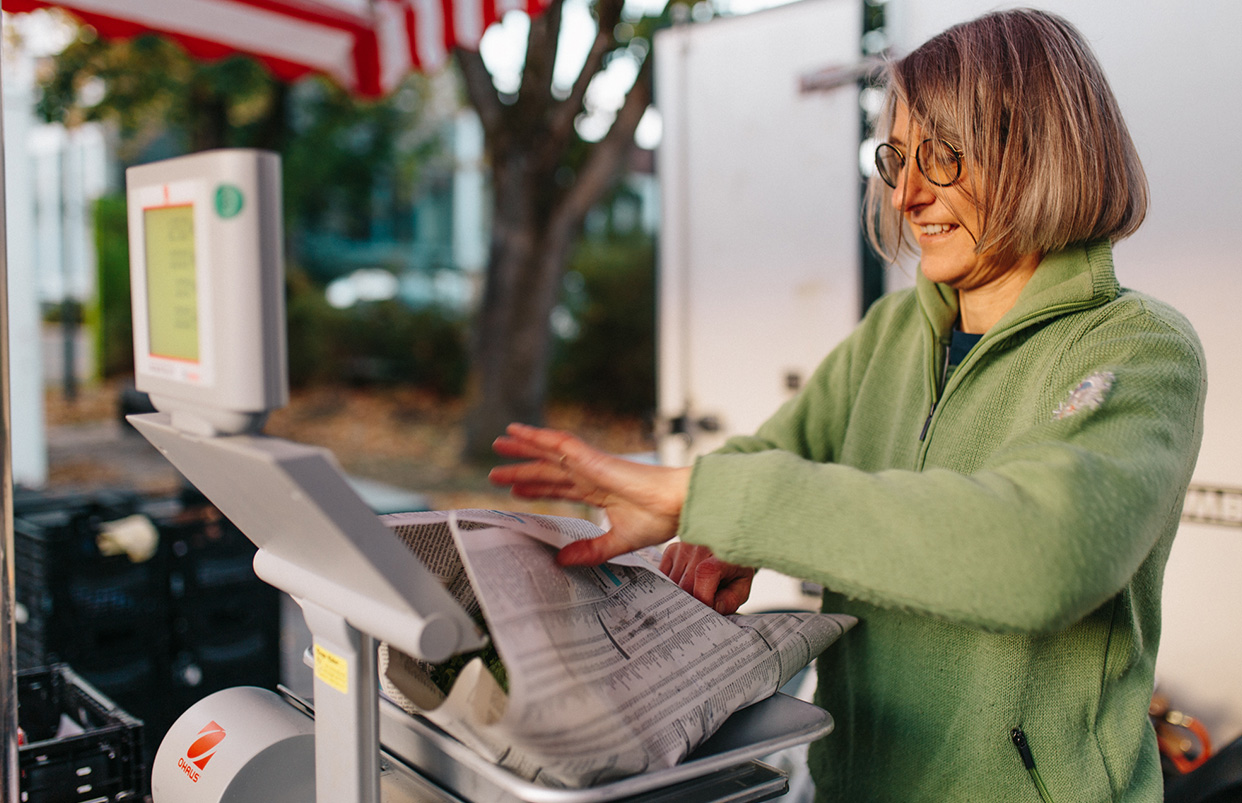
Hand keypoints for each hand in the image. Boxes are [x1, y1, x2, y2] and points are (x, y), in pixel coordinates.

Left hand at [490, 423, 691, 564]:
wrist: (678, 504)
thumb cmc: (660, 517)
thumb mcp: (618, 541)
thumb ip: (590, 550)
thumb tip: (561, 559)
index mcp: (599, 492)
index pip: (559, 488)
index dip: (536, 488)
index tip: (515, 490)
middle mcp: (592, 475)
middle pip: (549, 468)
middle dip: (523, 467)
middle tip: (497, 468)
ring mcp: (592, 464)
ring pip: (550, 452)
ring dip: (525, 446)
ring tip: (501, 441)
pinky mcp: (594, 459)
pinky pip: (562, 443)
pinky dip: (541, 436)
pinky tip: (523, 432)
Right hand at [660, 543, 754, 614]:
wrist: (730, 543)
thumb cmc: (735, 566)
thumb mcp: (741, 586)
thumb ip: (729, 601)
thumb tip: (711, 609)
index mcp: (721, 556)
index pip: (705, 576)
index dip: (705, 598)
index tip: (709, 608)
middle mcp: (700, 548)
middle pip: (686, 585)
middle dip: (692, 602)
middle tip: (702, 607)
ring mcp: (684, 547)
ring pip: (673, 583)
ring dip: (681, 594)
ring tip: (696, 593)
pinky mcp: (672, 549)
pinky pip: (664, 575)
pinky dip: (672, 585)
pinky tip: (685, 585)